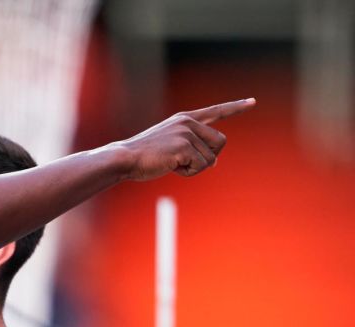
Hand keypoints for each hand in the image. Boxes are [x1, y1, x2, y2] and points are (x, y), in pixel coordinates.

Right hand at [115, 98, 254, 180]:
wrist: (125, 158)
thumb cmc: (145, 156)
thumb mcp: (170, 145)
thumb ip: (193, 147)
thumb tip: (214, 161)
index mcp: (185, 118)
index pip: (216, 111)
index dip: (236, 107)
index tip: (252, 102)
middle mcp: (188, 123)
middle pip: (220, 142)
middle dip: (208, 156)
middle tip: (184, 161)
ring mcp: (186, 134)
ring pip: (211, 159)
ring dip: (194, 168)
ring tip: (172, 163)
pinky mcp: (184, 147)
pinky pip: (200, 166)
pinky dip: (188, 173)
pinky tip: (171, 167)